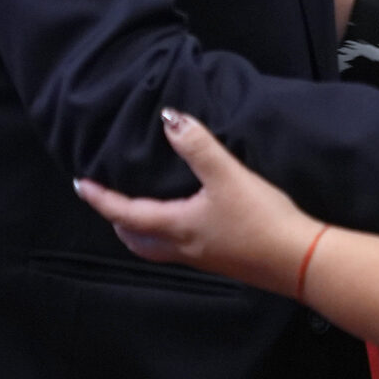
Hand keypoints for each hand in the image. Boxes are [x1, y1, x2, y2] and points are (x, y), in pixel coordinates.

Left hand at [77, 109, 316, 296]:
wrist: (297, 259)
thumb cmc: (260, 219)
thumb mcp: (228, 175)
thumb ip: (198, 146)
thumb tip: (169, 118)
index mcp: (176, 227)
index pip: (125, 213)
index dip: (101, 199)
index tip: (81, 185)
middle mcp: (182, 247)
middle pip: (137, 240)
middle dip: (118, 221)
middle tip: (109, 201)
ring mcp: (202, 258)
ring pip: (157, 248)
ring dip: (141, 231)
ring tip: (140, 212)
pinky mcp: (222, 260)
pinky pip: (179, 249)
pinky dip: (166, 235)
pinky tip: (186, 221)